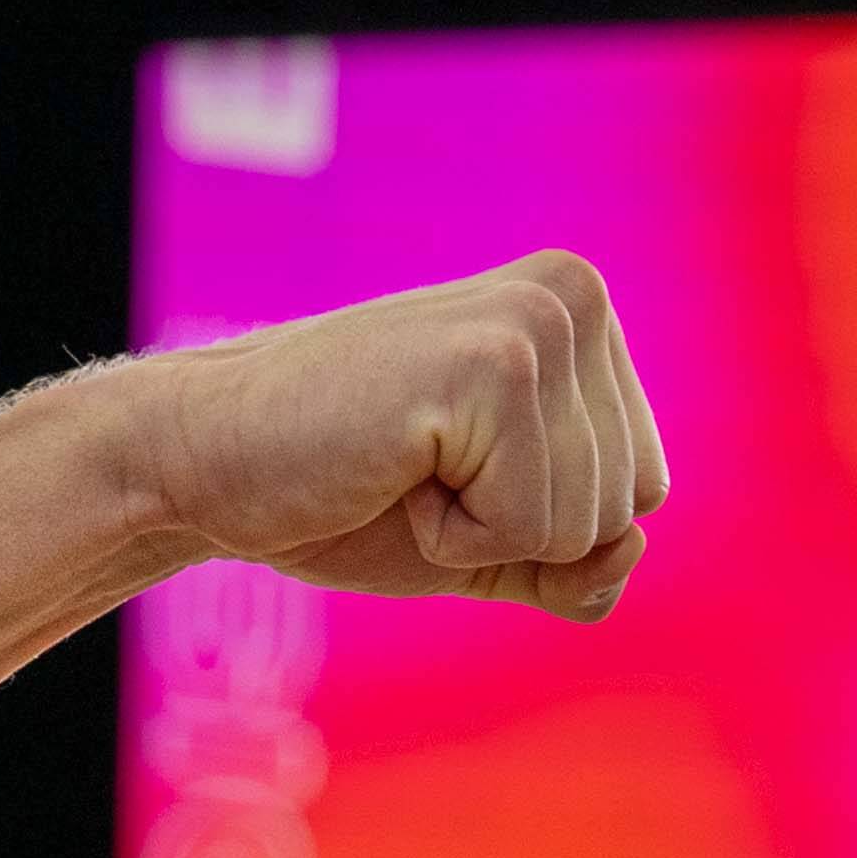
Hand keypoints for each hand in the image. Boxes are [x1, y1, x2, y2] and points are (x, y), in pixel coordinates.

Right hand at [124, 255, 669, 616]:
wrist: (211, 467)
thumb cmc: (352, 497)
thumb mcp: (499, 542)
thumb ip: (585, 561)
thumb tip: (634, 546)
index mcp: (582, 313)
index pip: (645, 490)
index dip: (545, 524)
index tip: (453, 470)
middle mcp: (573, 296)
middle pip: (627, 509)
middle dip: (519, 530)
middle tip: (418, 469)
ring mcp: (536, 323)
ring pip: (586, 525)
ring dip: (484, 533)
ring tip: (405, 466)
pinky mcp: (494, 366)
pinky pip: (530, 528)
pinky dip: (457, 538)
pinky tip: (393, 471)